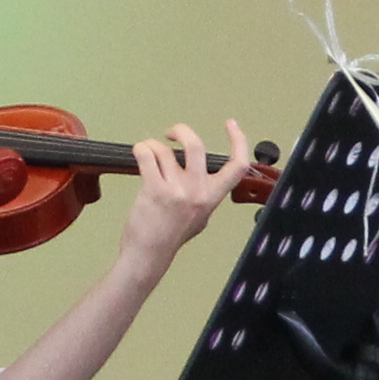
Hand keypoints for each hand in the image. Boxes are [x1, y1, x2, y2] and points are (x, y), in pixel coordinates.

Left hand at [118, 120, 254, 264]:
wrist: (149, 254)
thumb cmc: (171, 237)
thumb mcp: (200, 217)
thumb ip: (204, 195)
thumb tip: (202, 175)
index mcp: (212, 197)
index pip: (237, 166)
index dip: (239, 140)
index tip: (231, 125)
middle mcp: (198, 192)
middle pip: (196, 146)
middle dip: (182, 130)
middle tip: (173, 133)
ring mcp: (176, 191)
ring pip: (165, 150)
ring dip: (152, 145)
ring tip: (147, 152)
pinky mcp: (154, 190)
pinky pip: (148, 155)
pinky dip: (141, 149)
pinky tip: (140, 153)